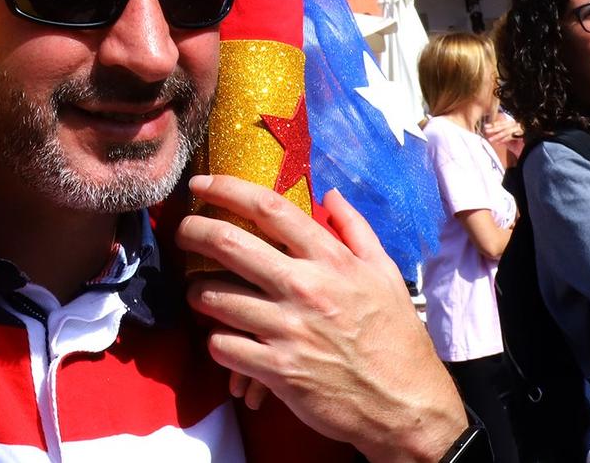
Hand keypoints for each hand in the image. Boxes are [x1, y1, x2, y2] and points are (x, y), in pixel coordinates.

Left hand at [177, 177, 468, 462]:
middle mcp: (305, 288)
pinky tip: (224, 339)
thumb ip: (357, 229)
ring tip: (201, 293)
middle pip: (229, 243)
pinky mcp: (277, 370)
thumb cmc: (396, 338)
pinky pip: (222, 345)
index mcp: (330, 260)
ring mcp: (288, 330)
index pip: (269, 208)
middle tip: (183, 231)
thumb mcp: (385, 274)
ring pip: (214, 297)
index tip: (200, 183)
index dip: (226, 188)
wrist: (407, 405)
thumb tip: (331, 195)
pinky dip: (216, 340)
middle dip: (194, 231)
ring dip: (199, 293)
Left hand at [482, 116, 519, 166]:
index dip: (494, 124)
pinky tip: (498, 142)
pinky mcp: (524, 135)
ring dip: (498, 135)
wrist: (528, 155)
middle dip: (494, 128)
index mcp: (514, 124)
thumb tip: (491, 133)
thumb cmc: (517, 148)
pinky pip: (511, 136)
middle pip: (504, 126)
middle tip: (486, 130)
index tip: (486, 126)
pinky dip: (504, 139)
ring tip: (491, 139)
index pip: (503, 123)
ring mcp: (522, 129)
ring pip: (507, 131)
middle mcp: (519, 125)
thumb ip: (500, 136)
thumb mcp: (507, 140)